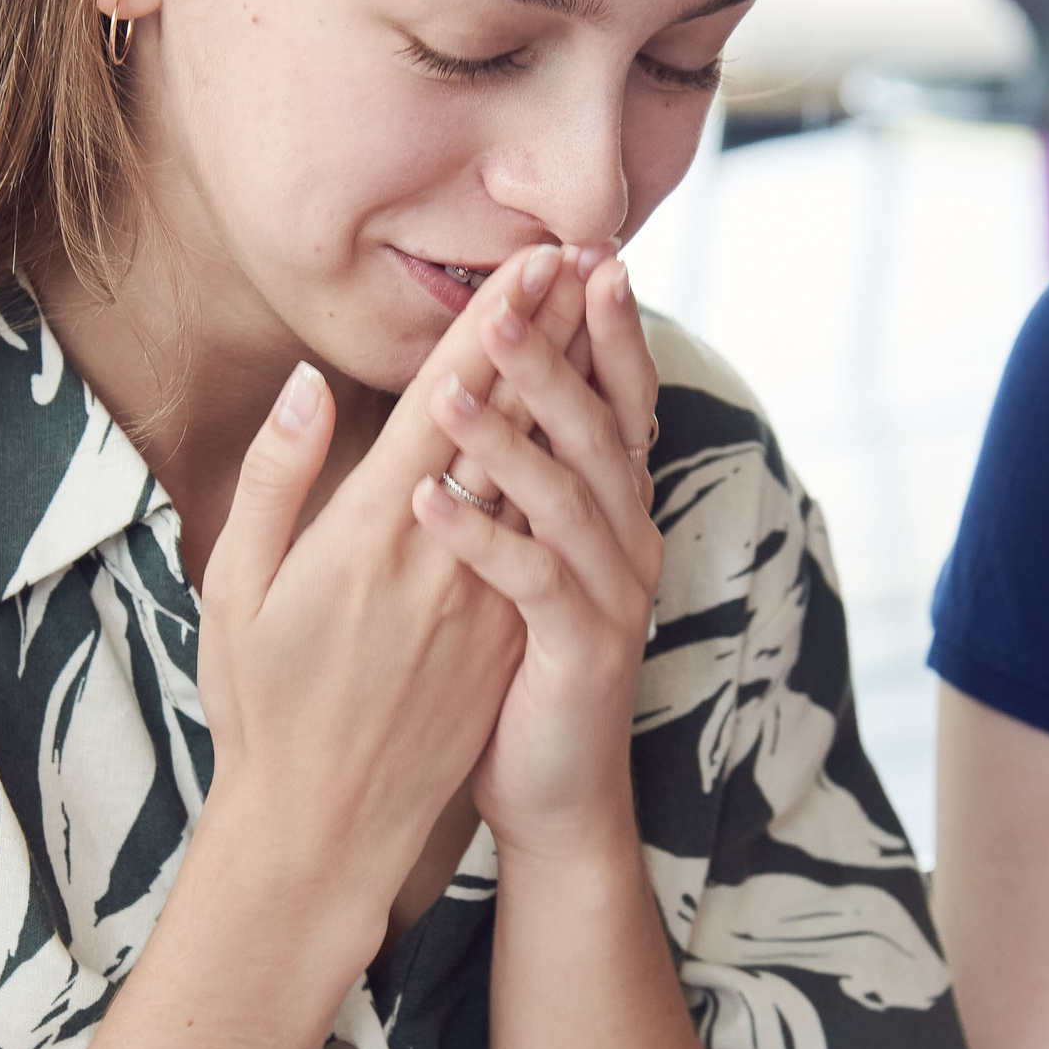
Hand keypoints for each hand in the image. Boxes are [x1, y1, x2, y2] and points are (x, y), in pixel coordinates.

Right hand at [191, 246, 591, 930]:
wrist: (324, 829)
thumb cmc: (263, 706)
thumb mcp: (236, 588)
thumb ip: (275, 478)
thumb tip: (305, 384)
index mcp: (368, 535)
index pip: (443, 407)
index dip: (490, 331)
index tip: (527, 268)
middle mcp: (439, 560)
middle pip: (507, 427)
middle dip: (546, 339)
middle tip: (581, 262)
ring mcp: (483, 601)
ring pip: (540, 475)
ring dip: (569, 395)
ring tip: (596, 326)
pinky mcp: (507, 638)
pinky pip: (547, 536)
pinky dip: (570, 473)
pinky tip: (589, 433)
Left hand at [412, 250, 662, 861]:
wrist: (553, 796)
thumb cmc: (518, 667)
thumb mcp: (518, 556)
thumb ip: (514, 471)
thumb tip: (482, 377)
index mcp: (608, 509)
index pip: (614, 399)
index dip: (602, 327)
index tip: (577, 253)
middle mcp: (623, 539)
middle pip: (599, 428)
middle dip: (557, 354)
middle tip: (517, 288)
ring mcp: (609, 596)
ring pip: (566, 495)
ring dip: (508, 433)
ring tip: (449, 383)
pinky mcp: (578, 652)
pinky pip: (529, 580)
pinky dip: (479, 536)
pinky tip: (425, 500)